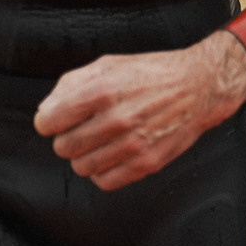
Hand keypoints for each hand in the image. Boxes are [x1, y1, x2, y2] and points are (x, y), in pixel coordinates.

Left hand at [34, 30, 245, 189]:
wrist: (199, 86)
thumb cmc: (153, 74)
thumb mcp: (109, 64)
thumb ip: (71, 84)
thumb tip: (46, 109)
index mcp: (103, 90)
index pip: (48, 122)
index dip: (49, 121)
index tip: (58, 120)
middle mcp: (117, 119)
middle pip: (63, 147)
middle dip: (68, 137)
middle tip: (85, 128)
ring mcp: (132, 144)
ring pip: (81, 167)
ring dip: (86, 155)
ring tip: (102, 140)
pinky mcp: (146, 163)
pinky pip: (105, 181)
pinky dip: (104, 171)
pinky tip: (114, 154)